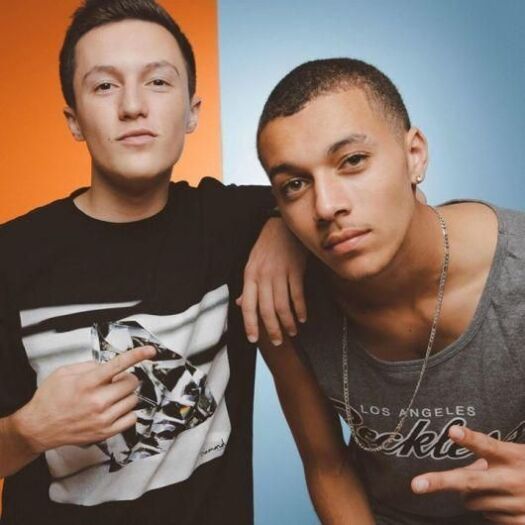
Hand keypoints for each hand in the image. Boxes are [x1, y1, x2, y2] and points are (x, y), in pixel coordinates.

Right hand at [13, 346, 155, 452]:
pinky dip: (127, 411)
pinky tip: (114, 409)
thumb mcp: (64, 373)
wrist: (38, 428)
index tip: (150, 351)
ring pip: (133, 399)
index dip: (137, 355)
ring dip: (126, 395)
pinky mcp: (105, 432)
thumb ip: (89, 366)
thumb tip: (109, 365)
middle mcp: (97, 401)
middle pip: (131, 382)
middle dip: (127, 378)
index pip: (118, 365)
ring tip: (110, 396)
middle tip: (115, 381)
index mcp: (87, 383)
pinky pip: (131, 418)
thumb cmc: (50, 399)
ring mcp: (103, 418)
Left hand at [238, 218, 307, 345]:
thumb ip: (248, 286)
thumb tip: (241, 304)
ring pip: (282, 305)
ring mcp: (279, 273)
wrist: (282, 225)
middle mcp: (263, 276)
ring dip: (287, 322)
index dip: (249, 324)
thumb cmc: (266, 247)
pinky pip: (297, 294)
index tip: (253, 339)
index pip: (248, 306)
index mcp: (249, 276)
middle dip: (272, 329)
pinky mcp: (295, 270)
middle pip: (266, 310)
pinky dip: (300, 308)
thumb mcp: (251, 264)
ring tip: (292, 332)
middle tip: (278, 342)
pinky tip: (302, 318)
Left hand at [412, 425, 524, 523]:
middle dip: (440, 482)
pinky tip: (505, 502)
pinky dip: (490, 511)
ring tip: (493, 487)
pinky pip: (488, 518)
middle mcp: (514, 480)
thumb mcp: (513, 455)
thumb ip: (488, 459)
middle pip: (470, 481)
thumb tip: (461, 475)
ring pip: (473, 502)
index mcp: (512, 456)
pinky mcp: (521, 523)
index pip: (487, 445)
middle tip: (416, 485)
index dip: (470, 439)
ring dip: (473, 496)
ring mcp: (518, 504)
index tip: (453, 431)